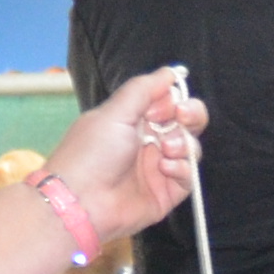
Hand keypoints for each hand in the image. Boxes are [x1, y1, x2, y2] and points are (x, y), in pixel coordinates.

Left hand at [42, 68, 207, 238]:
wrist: (82, 201)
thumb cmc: (93, 152)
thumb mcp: (115, 112)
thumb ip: (144, 89)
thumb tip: (170, 72)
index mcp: (133, 120)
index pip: (168, 102)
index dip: (173, 99)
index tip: (164, 103)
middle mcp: (148, 142)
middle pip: (186, 123)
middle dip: (191, 115)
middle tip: (182, 116)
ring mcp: (158, 168)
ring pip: (190, 148)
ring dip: (183, 143)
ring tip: (166, 149)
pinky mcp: (166, 193)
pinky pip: (188, 177)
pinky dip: (182, 168)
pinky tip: (165, 167)